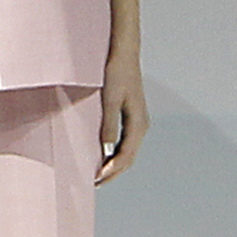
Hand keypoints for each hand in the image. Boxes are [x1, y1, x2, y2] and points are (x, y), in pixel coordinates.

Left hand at [97, 56, 150, 184]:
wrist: (124, 52)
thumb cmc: (116, 71)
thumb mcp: (110, 98)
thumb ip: (109, 124)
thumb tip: (106, 150)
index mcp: (138, 123)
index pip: (126, 156)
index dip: (111, 171)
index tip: (96, 180)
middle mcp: (141, 125)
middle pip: (129, 157)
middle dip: (113, 173)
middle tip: (95, 184)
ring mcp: (138, 121)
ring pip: (128, 151)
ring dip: (115, 164)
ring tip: (98, 174)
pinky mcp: (131, 116)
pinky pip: (125, 142)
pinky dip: (115, 153)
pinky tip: (103, 155)